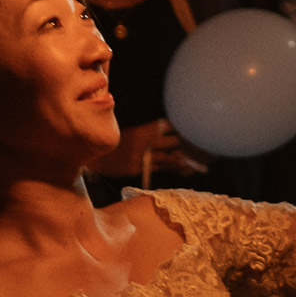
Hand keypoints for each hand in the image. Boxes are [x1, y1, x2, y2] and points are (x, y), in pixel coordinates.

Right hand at [91, 119, 208, 180]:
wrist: (96, 158)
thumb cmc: (118, 145)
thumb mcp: (133, 134)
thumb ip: (150, 133)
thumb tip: (171, 133)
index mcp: (143, 130)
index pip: (167, 126)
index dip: (181, 129)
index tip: (192, 131)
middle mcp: (143, 142)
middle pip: (172, 142)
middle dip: (185, 145)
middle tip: (199, 148)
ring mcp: (141, 156)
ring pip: (169, 158)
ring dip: (183, 160)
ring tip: (196, 162)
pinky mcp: (139, 168)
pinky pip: (161, 169)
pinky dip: (174, 169)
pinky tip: (185, 170)